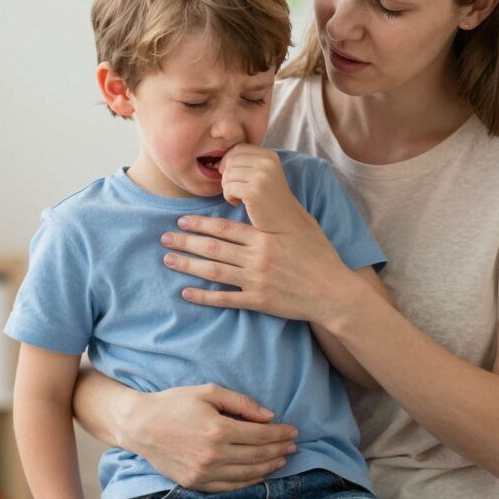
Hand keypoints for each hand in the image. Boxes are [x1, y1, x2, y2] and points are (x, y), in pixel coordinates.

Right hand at [119, 383, 297, 492]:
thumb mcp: (209, 392)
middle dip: (279, 449)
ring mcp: (204, 472)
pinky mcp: (196, 483)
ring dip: (269, 467)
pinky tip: (259, 474)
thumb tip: (269, 416)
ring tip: (282, 459)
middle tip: (293, 445)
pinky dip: (249, 482)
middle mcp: (214, 454)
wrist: (140, 425)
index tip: (293, 431)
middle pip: (257, 455)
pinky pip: (230, 486)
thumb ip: (241, 403)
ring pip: (247, 474)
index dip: (280, 434)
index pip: (260, 435)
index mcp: (218, 429)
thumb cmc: (174, 403)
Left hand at [161, 205, 356, 325]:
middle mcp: (257, 257)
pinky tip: (187, 293)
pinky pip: (226, 299)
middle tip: (164, 237)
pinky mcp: (258, 301)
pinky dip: (204, 297)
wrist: (333, 292)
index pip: (224, 227)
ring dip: (188, 265)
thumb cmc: (320, 255)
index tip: (182, 219)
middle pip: (213, 247)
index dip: (200, 222)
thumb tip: (258, 197)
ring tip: (168, 259)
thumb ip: (277, 215)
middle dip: (186, 241)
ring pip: (213, 271)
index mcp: (265, 237)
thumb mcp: (301, 226)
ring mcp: (256, 280)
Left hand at [219, 145, 304, 232]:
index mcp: (269, 156)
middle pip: (230, 161)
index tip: (232, 176)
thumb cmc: (270, 199)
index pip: (238, 148)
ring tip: (238, 197)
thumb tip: (219, 160)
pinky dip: (228, 197)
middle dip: (227, 176)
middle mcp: (267, 163)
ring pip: (227, 175)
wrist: (287, 222)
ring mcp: (261, 177)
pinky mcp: (254, 192)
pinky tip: (238, 203)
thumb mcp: (265, 173)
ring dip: (227, 188)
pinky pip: (228, 188)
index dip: (228, 161)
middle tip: (235, 189)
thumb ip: (248, 162)